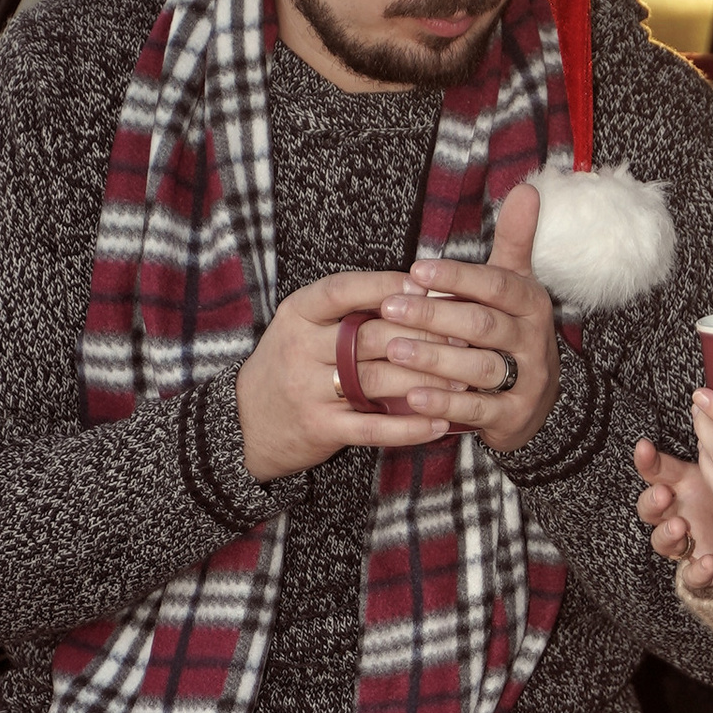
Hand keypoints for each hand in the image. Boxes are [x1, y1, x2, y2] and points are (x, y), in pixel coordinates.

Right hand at [234, 265, 450, 480]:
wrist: (246, 422)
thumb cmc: (291, 365)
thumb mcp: (304, 326)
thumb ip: (348, 309)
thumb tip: (418, 290)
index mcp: (298, 314)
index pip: (343, 290)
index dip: (384, 286)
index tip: (424, 285)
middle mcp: (299, 349)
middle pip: (370, 336)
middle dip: (423, 335)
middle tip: (465, 336)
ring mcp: (308, 390)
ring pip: (377, 380)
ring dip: (426, 380)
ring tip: (464, 379)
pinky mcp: (319, 428)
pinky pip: (372, 428)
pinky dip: (409, 427)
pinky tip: (439, 424)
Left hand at [362, 179, 561, 452]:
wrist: (534, 401)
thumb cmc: (510, 331)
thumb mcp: (514, 285)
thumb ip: (514, 240)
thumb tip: (527, 188)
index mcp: (532, 303)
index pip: (496, 285)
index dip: (457, 277)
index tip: (416, 270)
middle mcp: (535, 341)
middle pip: (482, 325)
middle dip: (434, 316)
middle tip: (389, 309)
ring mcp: (528, 380)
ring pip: (479, 367)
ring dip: (434, 360)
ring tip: (392, 350)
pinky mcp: (515, 416)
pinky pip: (478, 409)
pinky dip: (445, 403)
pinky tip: (412, 397)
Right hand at [635, 435, 712, 597]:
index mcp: (688, 486)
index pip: (658, 471)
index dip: (647, 461)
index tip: (645, 447)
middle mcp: (682, 513)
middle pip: (650, 507)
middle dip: (652, 500)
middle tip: (664, 494)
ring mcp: (690, 544)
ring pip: (661, 541)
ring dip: (667, 534)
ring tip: (682, 526)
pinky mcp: (704, 572)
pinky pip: (691, 576)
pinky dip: (696, 570)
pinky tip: (709, 562)